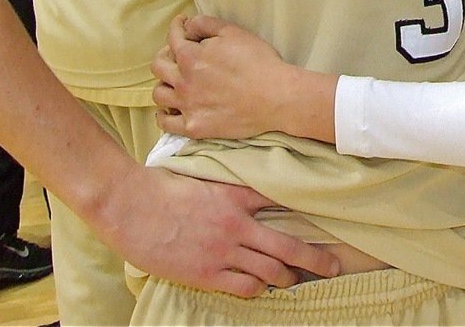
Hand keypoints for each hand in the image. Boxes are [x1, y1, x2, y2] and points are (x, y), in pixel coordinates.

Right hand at [94, 164, 339, 296]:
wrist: (130, 205)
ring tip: (297, 281)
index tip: (324, 217)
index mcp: (235, 195)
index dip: (303, 208)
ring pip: (270, 269)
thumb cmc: (160, 187)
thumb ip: (225, 184)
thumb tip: (242, 186)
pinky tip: (261, 287)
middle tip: (333, 266)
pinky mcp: (206, 273)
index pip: (279, 200)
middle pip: (287, 244)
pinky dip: (257, 288)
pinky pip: (244, 286)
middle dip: (315, 258)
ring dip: (287, 277)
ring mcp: (223, 251)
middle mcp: (236, 224)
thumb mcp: (201, 177)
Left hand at [153, 15, 291, 139]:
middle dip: (166, 54)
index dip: (176, 27)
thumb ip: (206, 24)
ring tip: (176, 81)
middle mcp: (182, 81)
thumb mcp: (234, 32)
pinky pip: (166, 123)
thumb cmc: (258, 61)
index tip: (182, 24)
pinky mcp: (194, 127)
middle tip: (178, 53)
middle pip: (159, 66)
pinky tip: (171, 108)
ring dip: (165, 83)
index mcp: (190, 56)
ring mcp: (187, 106)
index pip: (172, 37)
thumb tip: (188, 26)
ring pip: (159, 94)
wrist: (275, 96)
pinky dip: (164, 114)